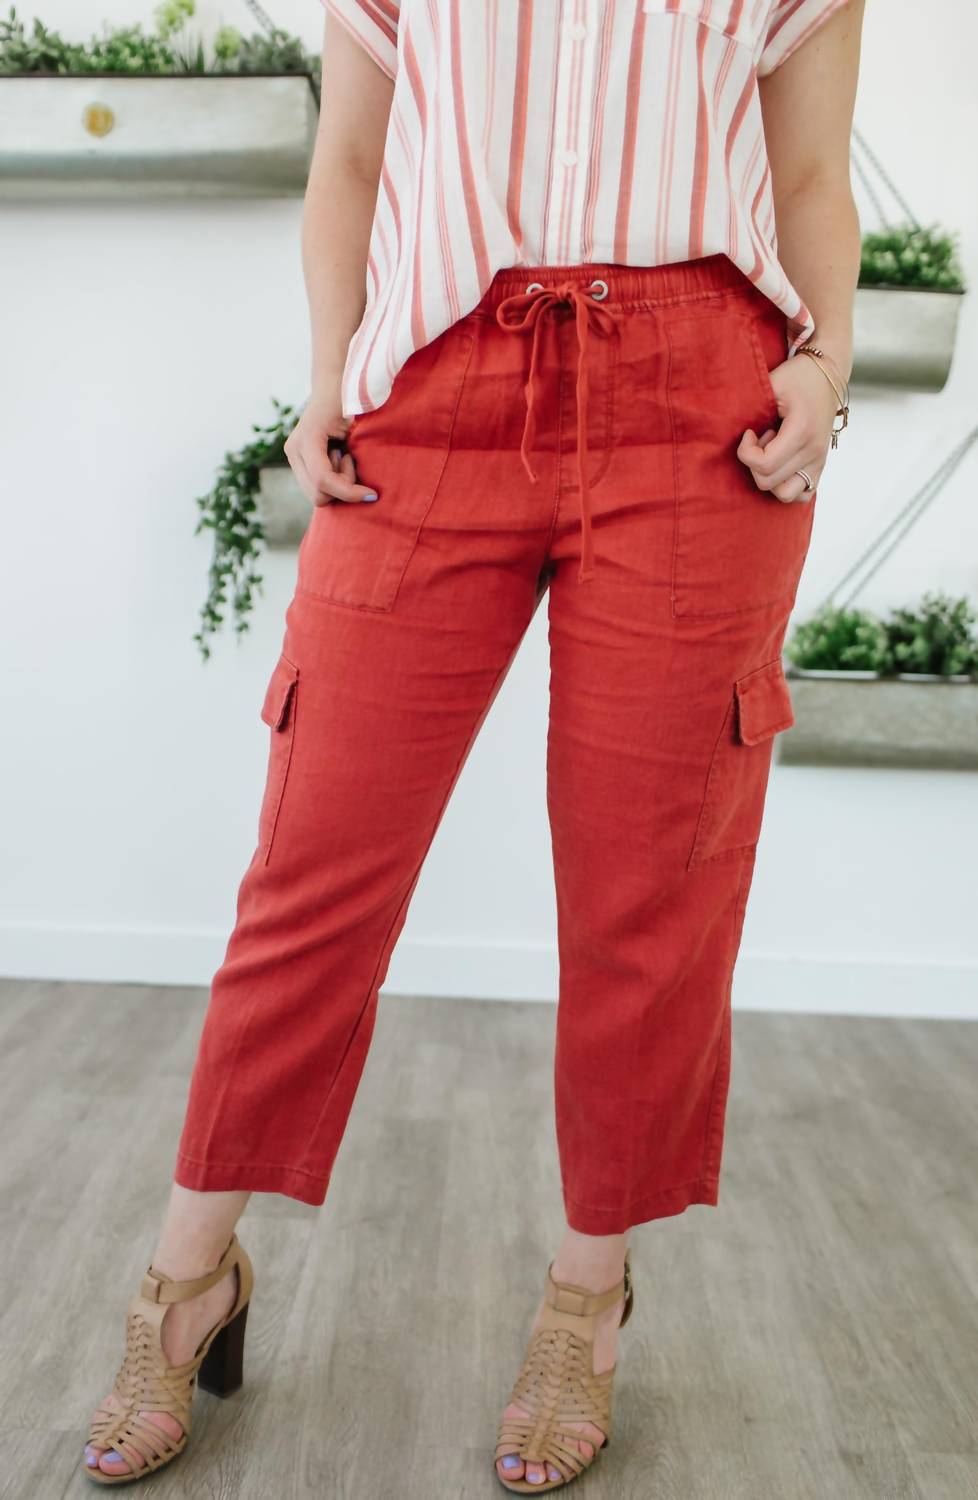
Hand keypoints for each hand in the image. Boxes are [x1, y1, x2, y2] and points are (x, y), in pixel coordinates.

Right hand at [284, 389, 378, 505]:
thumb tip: (361, 468)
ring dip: (337, 485)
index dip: (349, 492)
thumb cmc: (350, 399)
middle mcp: (294, 450)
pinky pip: (316, 489)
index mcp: (307, 438)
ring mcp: (293, 458)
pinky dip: (333, 484)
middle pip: (318, 494)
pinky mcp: (298, 463)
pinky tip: (338, 461)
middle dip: (342, 488)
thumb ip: (359, 444)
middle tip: (351, 460)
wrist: (333, 387)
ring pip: (316, 495)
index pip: (323, 480)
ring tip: (344, 457)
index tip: (372, 494)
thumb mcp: (357, 420)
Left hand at [736, 350, 839, 502]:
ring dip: (769, 476)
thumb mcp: (772, 383)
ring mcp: (818, 462)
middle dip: (754, 462)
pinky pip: (800, 495)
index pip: (765, 464)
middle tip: (760, 438)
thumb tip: (725, 424)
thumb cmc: (796, 377)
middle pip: (768, 482)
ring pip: (784, 494)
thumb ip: (751, 405)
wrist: (827, 376)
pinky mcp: (819, 467)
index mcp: (802, 431)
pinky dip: (784, 486)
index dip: (746, 452)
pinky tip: (780, 463)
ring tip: (771, 451)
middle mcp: (813, 451)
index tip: (748, 433)